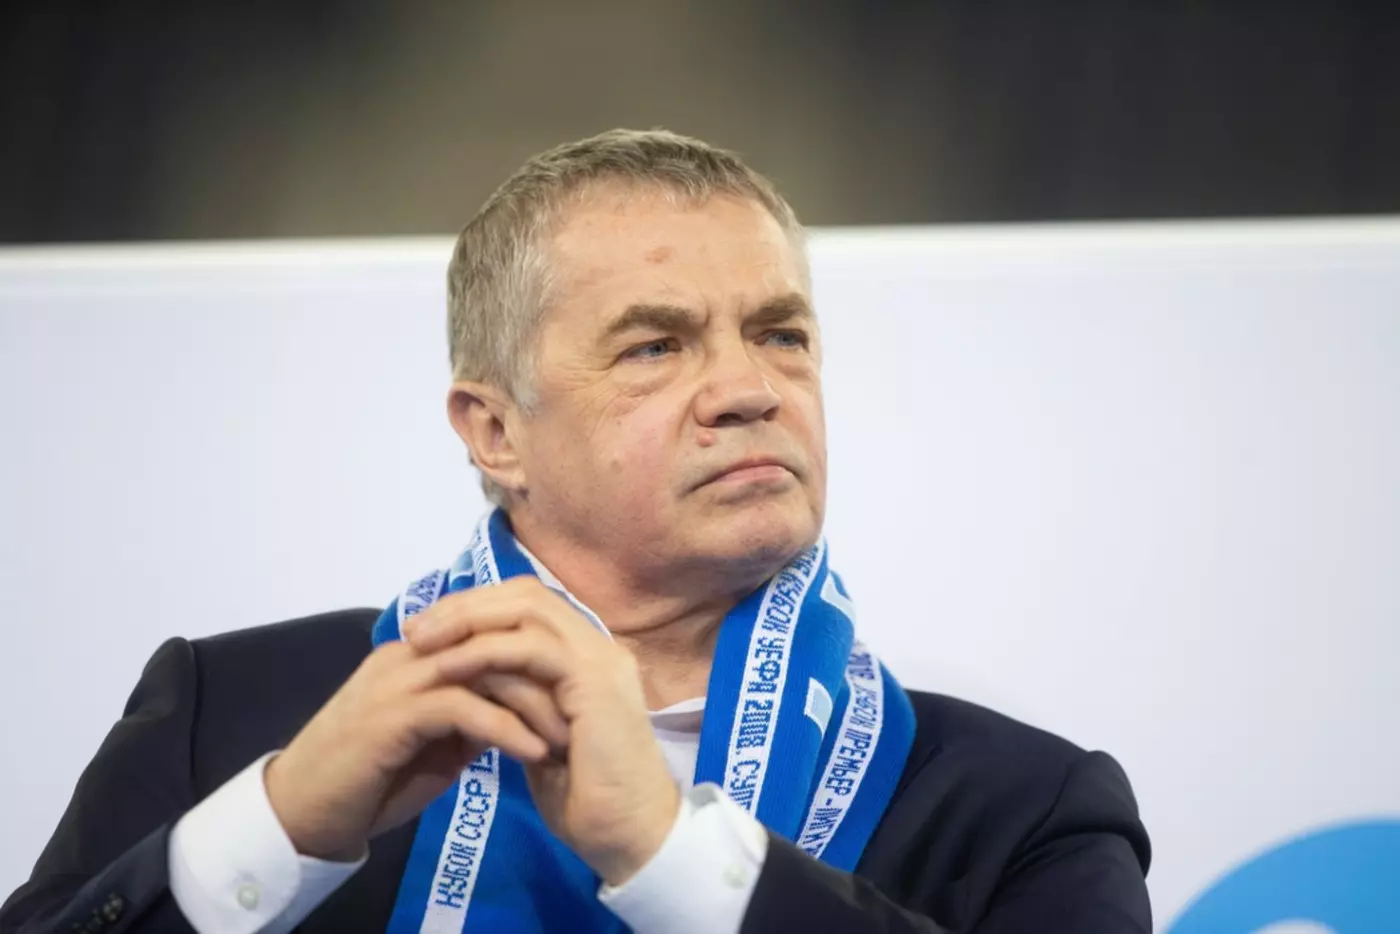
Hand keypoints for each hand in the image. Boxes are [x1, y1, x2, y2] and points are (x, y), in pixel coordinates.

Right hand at [264, 637, 569, 861]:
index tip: (581, 688)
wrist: (302, 811)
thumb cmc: (369, 778)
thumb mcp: (434, 741)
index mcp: (420, 653)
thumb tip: (518, 707)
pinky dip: (505, 729)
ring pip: (482, 667)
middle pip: (493, 636)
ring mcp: (398, 680)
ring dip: (534, 702)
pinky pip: (462, 708)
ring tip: (571, 734)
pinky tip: (536, 755)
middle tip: (589, 704)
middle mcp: (409, 654)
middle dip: (546, 671)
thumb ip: (472, 714)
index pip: (490, 628)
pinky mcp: (391, 715)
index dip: (538, 654)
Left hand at [404, 578, 681, 884]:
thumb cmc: (588, 799)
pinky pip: (532, 651)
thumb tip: (472, 679)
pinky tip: (449, 667)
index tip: (427, 628)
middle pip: (526, 595)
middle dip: (465, 605)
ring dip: (467, 622)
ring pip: (528, 611)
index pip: (529, 604)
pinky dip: (485, 653)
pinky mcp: (594, 683)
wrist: (631, 836)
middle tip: (414, 626)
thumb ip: (516, 701)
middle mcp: (598, 646)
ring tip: (421, 641)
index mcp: (587, 655)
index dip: (476, 608)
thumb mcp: (537, 736)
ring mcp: (601, 660)